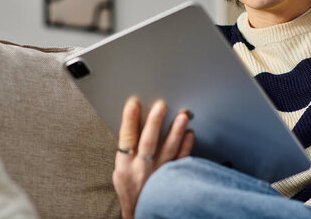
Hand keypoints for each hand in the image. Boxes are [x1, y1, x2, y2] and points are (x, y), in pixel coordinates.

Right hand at [112, 97, 193, 218]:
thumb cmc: (131, 189)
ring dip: (175, 131)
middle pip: (148, 142)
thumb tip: (135, 121)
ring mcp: (159, 174)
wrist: (142, 212)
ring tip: (182, 116)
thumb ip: (127, 149)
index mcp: (125, 165)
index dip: (129, 120)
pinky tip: (190, 134)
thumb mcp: (120, 170)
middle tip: (161, 105)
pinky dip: (187, 147)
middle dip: (154, 122)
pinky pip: (182, 161)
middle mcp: (142, 169)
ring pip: (168, 150)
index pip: (126, 138)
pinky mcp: (173, 179)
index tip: (134, 103)